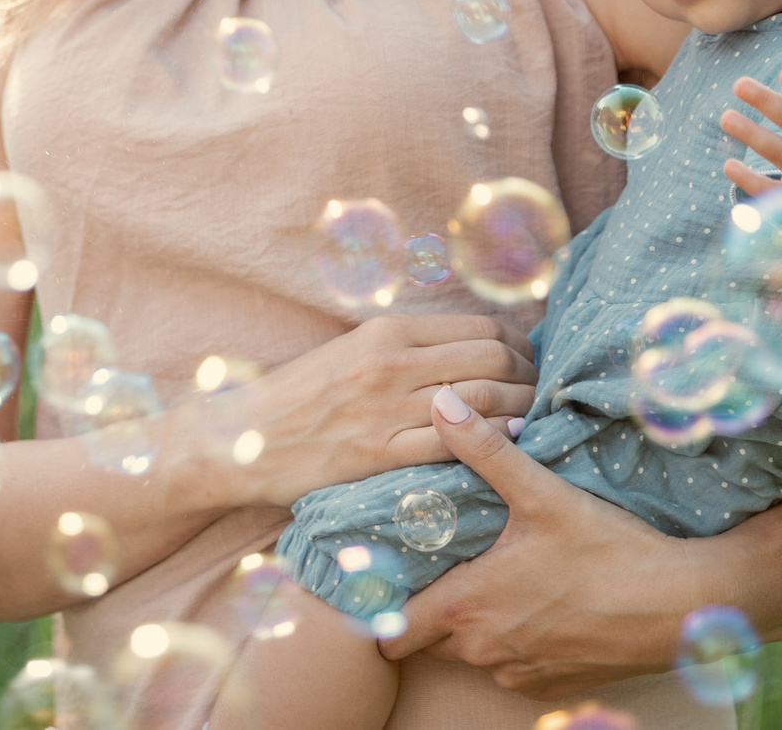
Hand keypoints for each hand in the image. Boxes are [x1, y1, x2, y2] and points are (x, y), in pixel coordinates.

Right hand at [204, 314, 532, 507]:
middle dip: (530, 377)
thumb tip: (467, 351)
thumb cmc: (298, 396)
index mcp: (386, 330)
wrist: (240, 437)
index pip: (480, 327)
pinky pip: (455, 446)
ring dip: (522, 411)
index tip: (530, 361)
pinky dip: (491, 445)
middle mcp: (390, 363)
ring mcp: (386, 409)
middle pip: (492, 359)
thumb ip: (405, 349)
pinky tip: (505, 449)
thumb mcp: (350, 351)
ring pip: (485, 400)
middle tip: (541, 393)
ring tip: (534, 421)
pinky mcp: (380, 454)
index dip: (519, 344)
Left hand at [380, 387, 702, 693]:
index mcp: (465, 606)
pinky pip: (512, 668)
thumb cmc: (608, 550)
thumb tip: (441, 403)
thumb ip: (484, 450)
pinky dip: (515, 643)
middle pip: (429, 639)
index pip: (391, 628)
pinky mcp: (551, 687)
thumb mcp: (541, 492)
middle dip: (430, 609)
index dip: (384, 604)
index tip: (391, 575)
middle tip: (447, 566)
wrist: (680, 607)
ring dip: (474, 626)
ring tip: (495, 579)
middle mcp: (483, 649)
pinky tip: (538, 606)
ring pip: (471, 654)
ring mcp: (517, 673)